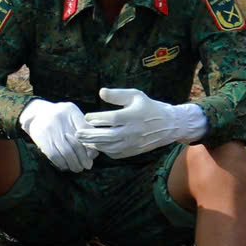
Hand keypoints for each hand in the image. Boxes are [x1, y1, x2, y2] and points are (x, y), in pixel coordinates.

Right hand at [18, 98, 92, 172]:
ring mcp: (50, 129)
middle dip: (83, 158)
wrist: (36, 114)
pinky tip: (66, 165)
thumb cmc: (60, 118)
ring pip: (66, 153)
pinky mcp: (42, 139)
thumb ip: (84, 129)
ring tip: (77, 167)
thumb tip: (93, 152)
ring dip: (73, 164)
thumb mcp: (72, 116)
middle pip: (76, 144)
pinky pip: (55, 156)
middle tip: (87, 165)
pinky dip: (62, 164)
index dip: (90, 145)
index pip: (85, 129)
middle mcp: (60, 118)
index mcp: (70, 111)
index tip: (92, 155)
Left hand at [75, 87, 207, 159]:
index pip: (109, 119)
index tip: (87, 117)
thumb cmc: (149, 107)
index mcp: (132, 116)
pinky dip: (104, 151)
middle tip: (77, 134)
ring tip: (83, 141)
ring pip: (108, 147)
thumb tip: (100, 92)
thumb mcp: (135, 95)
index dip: (96, 119)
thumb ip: (117, 95)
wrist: (168, 125)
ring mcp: (132, 144)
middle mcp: (131, 131)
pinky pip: (114, 154)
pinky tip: (97, 146)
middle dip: (89, 136)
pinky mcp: (132, 152)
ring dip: (94, 145)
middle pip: (106, 136)